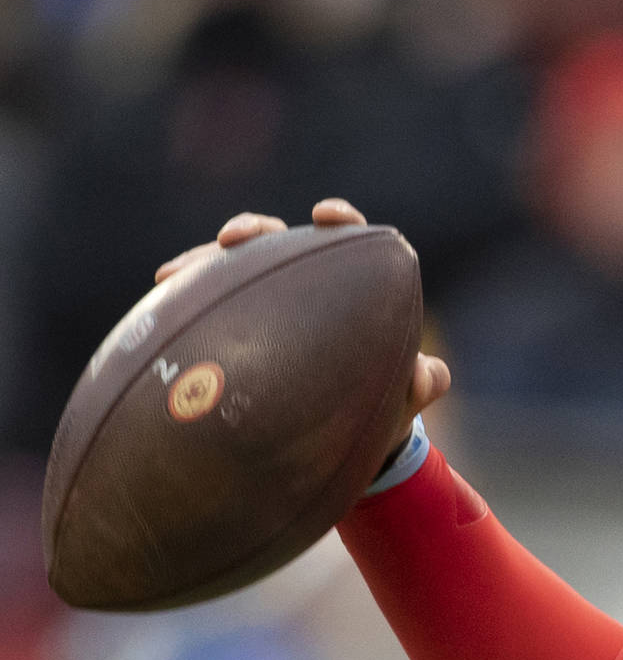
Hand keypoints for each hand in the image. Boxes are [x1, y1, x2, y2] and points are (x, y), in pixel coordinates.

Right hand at [154, 199, 450, 457]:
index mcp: (351, 287)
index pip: (346, 240)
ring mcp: (262, 306)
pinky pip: (203, 309)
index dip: (337, 220)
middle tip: (233, 239)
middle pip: (276, 243)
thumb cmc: (381, 409)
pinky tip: (156, 307)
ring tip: (172, 276)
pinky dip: (181, 304)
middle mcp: (303, 286)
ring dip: (201, 265)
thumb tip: (430, 374)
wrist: (345, 443)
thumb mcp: (401, 399)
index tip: (327, 215)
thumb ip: (419, 383)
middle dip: (251, 231)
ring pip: (229, 272)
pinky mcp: (231, 329)